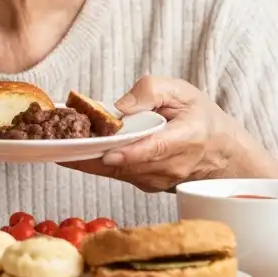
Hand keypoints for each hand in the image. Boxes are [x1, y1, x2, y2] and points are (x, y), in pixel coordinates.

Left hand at [61, 75, 277, 191]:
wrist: (221, 151)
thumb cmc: (199, 116)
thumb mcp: (181, 91)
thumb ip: (150, 91)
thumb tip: (119, 107)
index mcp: (186, 138)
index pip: (155, 149)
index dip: (129, 153)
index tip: (106, 152)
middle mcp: (172, 166)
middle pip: (127, 164)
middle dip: (92, 154)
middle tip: (58, 142)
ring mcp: (158, 180)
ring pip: (117, 171)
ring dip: (86, 159)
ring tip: (57, 143)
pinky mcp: (145, 185)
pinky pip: (115, 174)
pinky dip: (94, 162)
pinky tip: (72, 149)